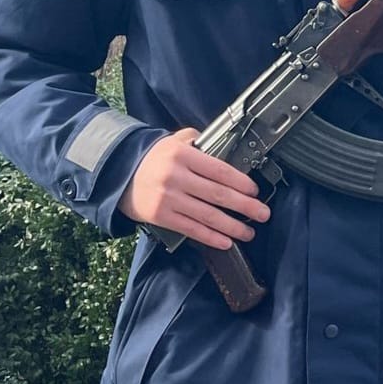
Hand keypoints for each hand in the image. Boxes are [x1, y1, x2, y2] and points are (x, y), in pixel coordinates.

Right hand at [119, 128, 269, 249]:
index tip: (255, 191)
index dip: (241, 182)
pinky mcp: (161, 216)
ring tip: (249, 232)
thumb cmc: (154, 159)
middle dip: (245, 206)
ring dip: (232, 226)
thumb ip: (199, 141)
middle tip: (263, 213)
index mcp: (183, 156)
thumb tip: (225, 145)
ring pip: (207, 215)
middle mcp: (176, 177)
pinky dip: (210, 237)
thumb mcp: (174, 141)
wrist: (119, 174)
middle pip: (218, 194)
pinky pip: (191, 228)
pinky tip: (226, 241)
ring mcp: (168, 198)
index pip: (219, 170)